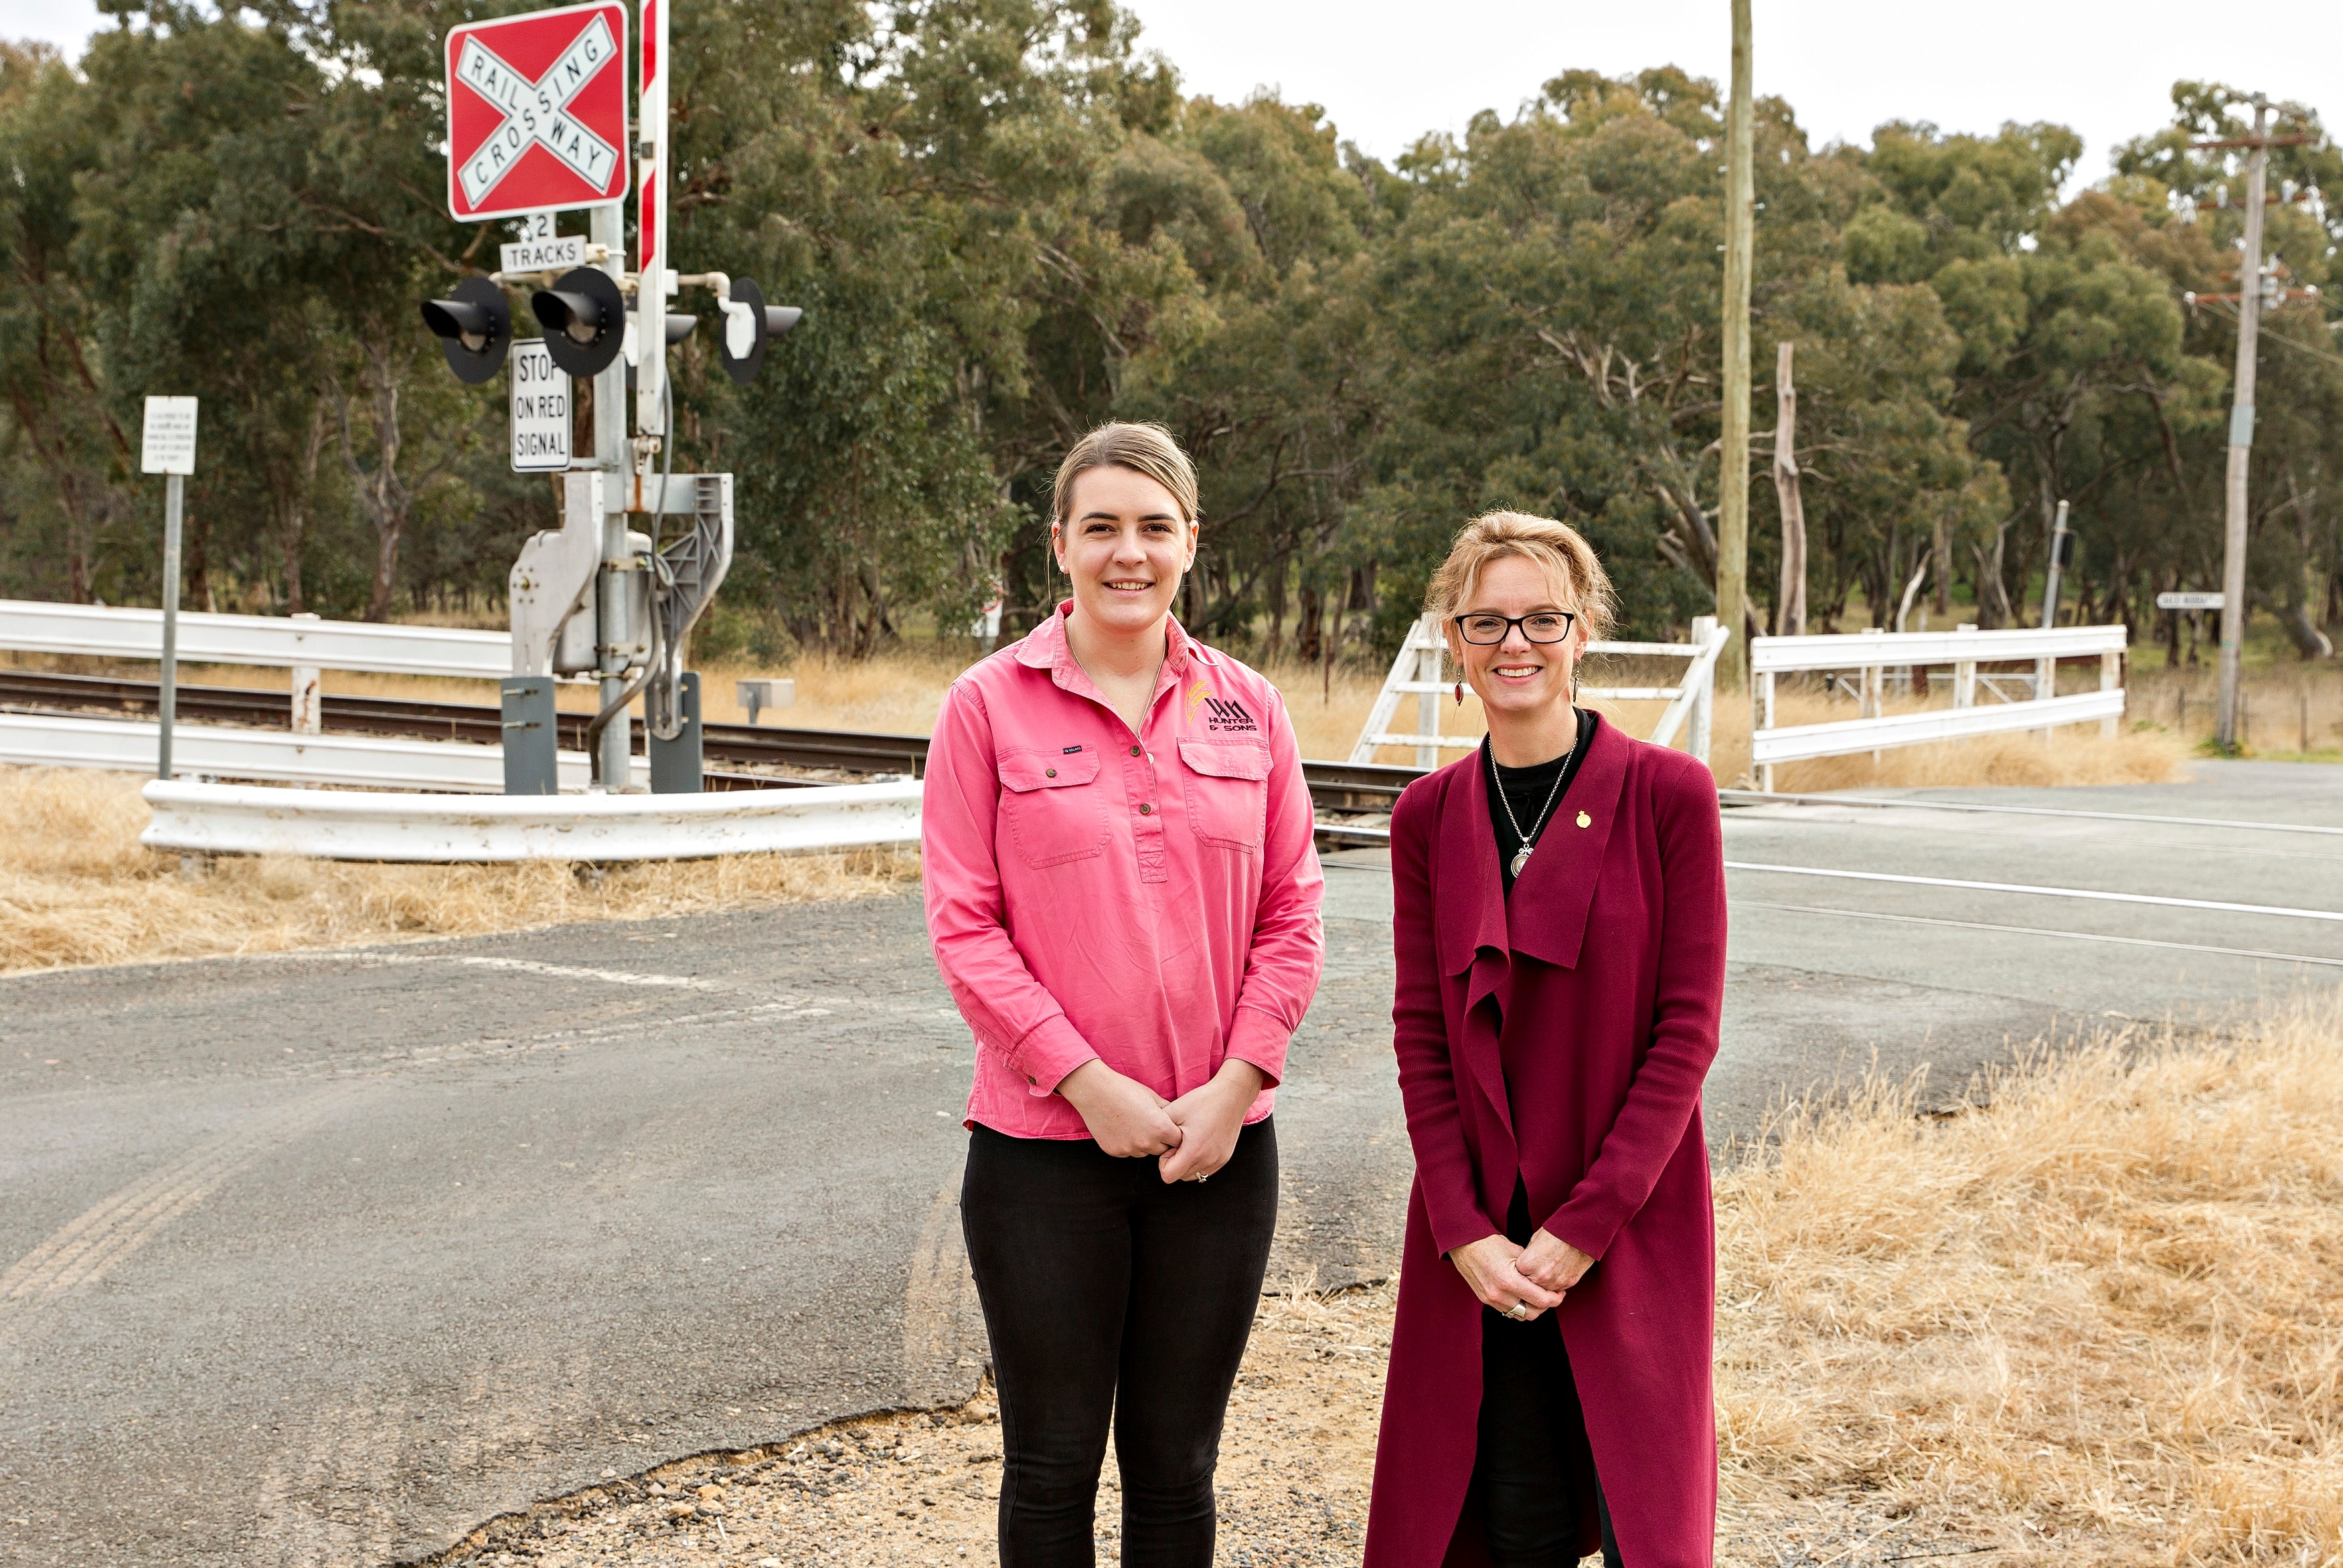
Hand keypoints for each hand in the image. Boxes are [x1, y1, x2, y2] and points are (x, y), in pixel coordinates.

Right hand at [1057, 1060, 1182, 1157]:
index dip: (1175, 1134)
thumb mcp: (1152, 1096)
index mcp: (1160, 1128)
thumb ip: (1168, 1110)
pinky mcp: (1115, 1152)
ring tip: (1134, 1124)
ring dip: (1144, 1143)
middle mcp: (1146, 1143)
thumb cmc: (1125, 1090)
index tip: (1169, 1127)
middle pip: (1162, 1149)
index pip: (1178, 1141)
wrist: (1095, 1092)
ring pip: (1144, 1152)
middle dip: (1160, 1140)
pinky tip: (1121, 1128)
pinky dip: (1128, 1144)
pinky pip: (1128, 1152)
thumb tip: (1178, 1118)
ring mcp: (1129, 1149)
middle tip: (1150, 1125)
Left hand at [1157, 1060, 1266, 1183]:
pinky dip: (1198, 1162)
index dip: (1163, 1162)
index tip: (1170, 1145)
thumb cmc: (1203, 1101)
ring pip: (1193, 1176)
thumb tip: (1151, 1141)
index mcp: (1193, 1151)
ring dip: (1186, 1164)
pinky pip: (1205, 1170)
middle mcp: (1207, 1161)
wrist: (1232, 1095)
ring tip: (1189, 1142)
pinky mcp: (1224, 1159)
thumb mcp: (1174, 1111)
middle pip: (1179, 1177)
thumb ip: (1158, 1130)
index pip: (1168, 1176)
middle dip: (1175, 1162)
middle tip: (1179, 1142)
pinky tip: (1200, 1144)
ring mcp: (1218, 1161)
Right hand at [1448, 1234, 1565, 1320]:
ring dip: (1531, 1309)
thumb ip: (1532, 1269)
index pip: (1541, 1300)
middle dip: (1546, 1306)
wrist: (1464, 1244)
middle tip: (1552, 1296)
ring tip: (1537, 1296)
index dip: (1555, 1298)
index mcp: (1509, 1281)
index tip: (1560, 1293)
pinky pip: (1508, 1311)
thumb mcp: (1516, 1251)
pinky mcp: (1486, 1301)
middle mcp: (1500, 1295)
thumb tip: (1545, 1278)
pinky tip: (1522, 1296)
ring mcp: (1491, 1300)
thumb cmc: (1490, 1243)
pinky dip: (1518, 1307)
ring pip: (1520, 1315)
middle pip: (1532, 1313)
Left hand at [1516, 1228, 1594, 1294]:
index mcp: (1527, 1265)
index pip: (1518, 1275)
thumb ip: (1528, 1256)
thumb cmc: (1556, 1232)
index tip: (1528, 1264)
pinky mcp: (1568, 1283)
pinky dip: (1557, 1282)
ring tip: (1550, 1268)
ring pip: (1545, 1290)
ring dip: (1546, 1283)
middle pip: (1530, 1286)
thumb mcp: (1534, 1240)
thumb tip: (1527, 1263)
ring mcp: (1554, 1282)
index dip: (1523, 1270)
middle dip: (1533, 1278)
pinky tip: (1559, 1269)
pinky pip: (1558, 1288)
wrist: (1579, 1232)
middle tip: (1539, 1267)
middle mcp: (1539, 1277)